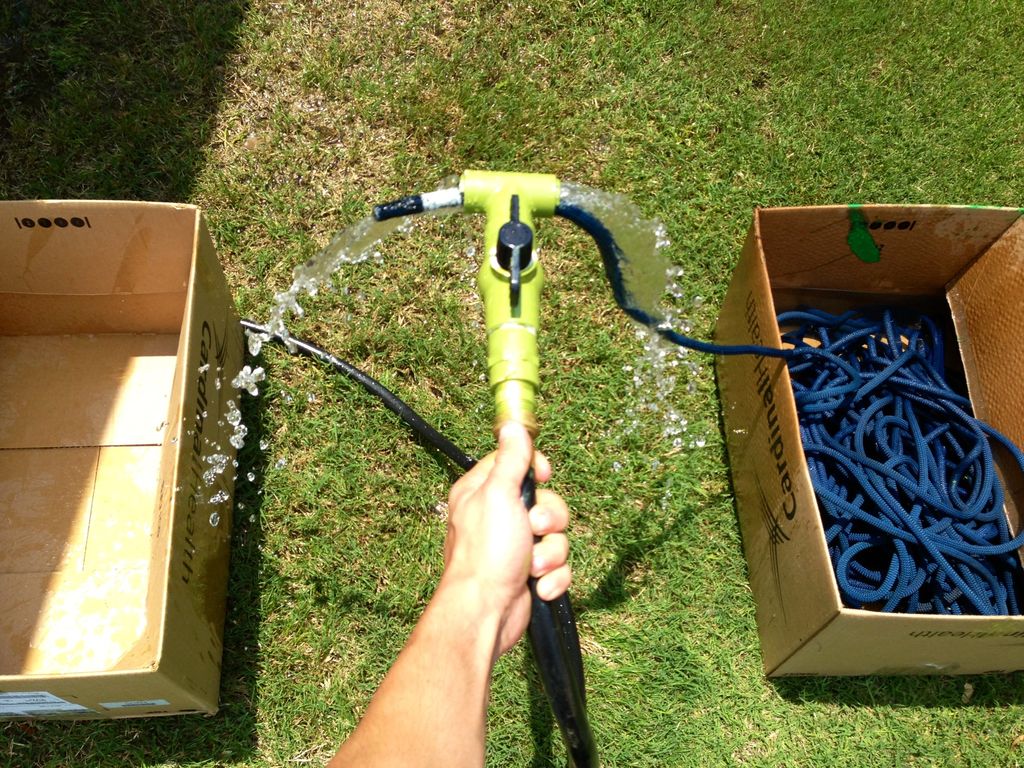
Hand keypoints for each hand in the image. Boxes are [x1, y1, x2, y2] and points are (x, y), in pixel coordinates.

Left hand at [443, 422, 571, 657]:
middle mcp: (499, 517)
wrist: (485, 612)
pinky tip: (537, 588)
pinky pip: (558, 567)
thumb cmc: (485, 554)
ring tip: (533, 568)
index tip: (542, 477)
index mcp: (483, 492)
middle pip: (546, 501)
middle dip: (550, 520)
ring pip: (556, 536)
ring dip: (551, 554)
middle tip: (535, 529)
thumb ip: (510, 460)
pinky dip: (553, 578)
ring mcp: (515, 547)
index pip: (516, 463)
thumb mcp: (499, 495)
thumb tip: (513, 426)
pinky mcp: (529, 574)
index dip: (535, 469)